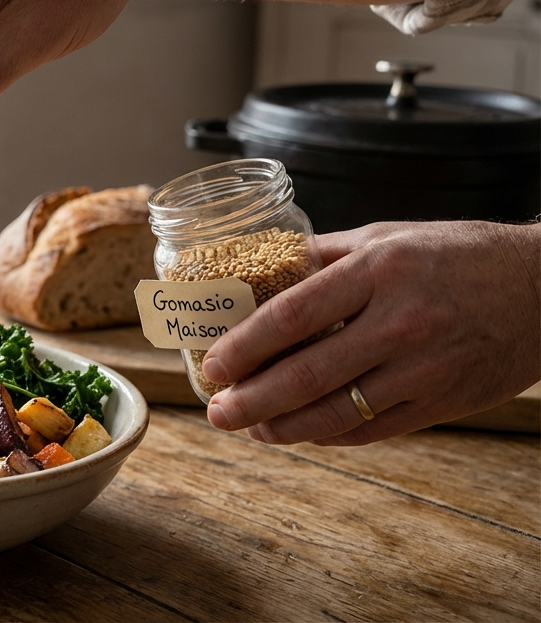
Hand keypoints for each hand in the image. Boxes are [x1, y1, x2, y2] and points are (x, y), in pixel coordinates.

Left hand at [203, 221, 540, 445]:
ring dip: (281, 428)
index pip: (291, 317)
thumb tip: (258, 267)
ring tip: (249, 428)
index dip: (244, 348)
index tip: (212, 365)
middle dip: (249, 401)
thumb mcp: (386, 237)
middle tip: (216, 412)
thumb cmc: (459, 254)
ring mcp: (423, 368)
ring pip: (335, 412)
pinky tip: (299, 431)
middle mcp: (399, 322)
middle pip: (305, 375)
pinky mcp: (442, 401)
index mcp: (377, 271)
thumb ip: (323, 256)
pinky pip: (371, 430)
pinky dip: (327, 434)